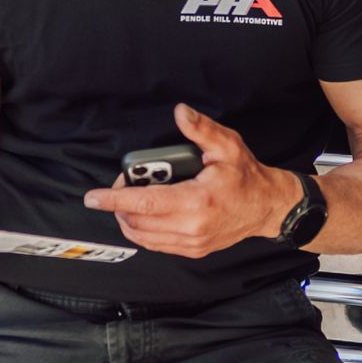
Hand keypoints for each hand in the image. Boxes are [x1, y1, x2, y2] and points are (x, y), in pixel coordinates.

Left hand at [83, 104, 303, 258]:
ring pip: (143, 237)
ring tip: (131, 200)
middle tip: (125, 184)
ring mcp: (192, 243)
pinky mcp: (193, 250)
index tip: (93, 197)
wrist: (268, 207)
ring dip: (128, 219)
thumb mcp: (228, 146)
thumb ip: (201, 129)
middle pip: (137, 222)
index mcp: (197, 202)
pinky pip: (156, 244)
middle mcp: (191, 227)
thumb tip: (180, 113)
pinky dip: (143, 230)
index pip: (143, 204)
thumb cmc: (247, 177)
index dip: (114, 199)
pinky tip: (145, 214)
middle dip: (120, 205)